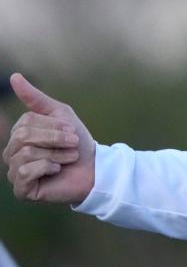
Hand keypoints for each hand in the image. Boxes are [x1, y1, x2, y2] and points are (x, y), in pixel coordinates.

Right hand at [3, 73, 95, 203]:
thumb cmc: (77, 143)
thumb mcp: (61, 115)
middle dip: (55, 138)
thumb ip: (36, 98)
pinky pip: (25, 173)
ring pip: (25, 154)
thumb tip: (14, 76)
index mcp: (19, 135)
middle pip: (23, 136)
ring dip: (55, 154)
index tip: (72, 131)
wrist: (95, 169)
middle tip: (72, 144)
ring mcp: (15, 173)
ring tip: (68, 158)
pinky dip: (48, 168)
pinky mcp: (22, 190)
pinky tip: (57, 171)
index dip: (53, 126)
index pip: (25, 122)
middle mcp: (12, 154)